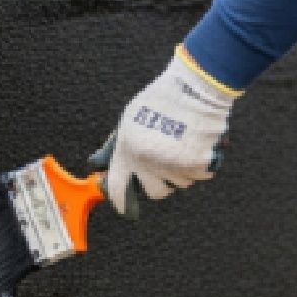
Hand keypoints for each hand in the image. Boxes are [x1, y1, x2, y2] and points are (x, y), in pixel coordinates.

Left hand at [86, 45, 238, 218]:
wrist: (196, 87)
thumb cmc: (161, 100)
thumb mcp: (129, 119)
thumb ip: (114, 146)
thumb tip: (95, 164)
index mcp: (128, 150)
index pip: (118, 189)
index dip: (122, 202)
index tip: (127, 209)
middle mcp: (149, 162)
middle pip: (155, 192)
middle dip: (160, 182)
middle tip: (166, 161)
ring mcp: (174, 166)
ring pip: (180, 183)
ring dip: (182, 171)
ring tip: (183, 143)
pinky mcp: (199, 166)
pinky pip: (200, 175)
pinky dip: (201, 164)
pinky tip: (197, 142)